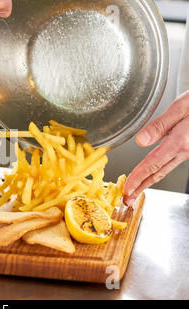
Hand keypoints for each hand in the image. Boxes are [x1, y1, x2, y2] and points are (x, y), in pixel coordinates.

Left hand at [123, 91, 188, 205]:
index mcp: (180, 142)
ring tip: (134, 190)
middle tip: (128, 199)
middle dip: (141, 187)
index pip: (153, 164)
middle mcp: (185, 150)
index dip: (138, 178)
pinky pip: (171, 163)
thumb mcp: (181, 107)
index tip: (127, 189)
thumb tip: (140, 141)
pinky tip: (149, 174)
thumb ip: (160, 125)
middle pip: (158, 173)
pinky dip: (157, 171)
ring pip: (164, 169)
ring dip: (148, 181)